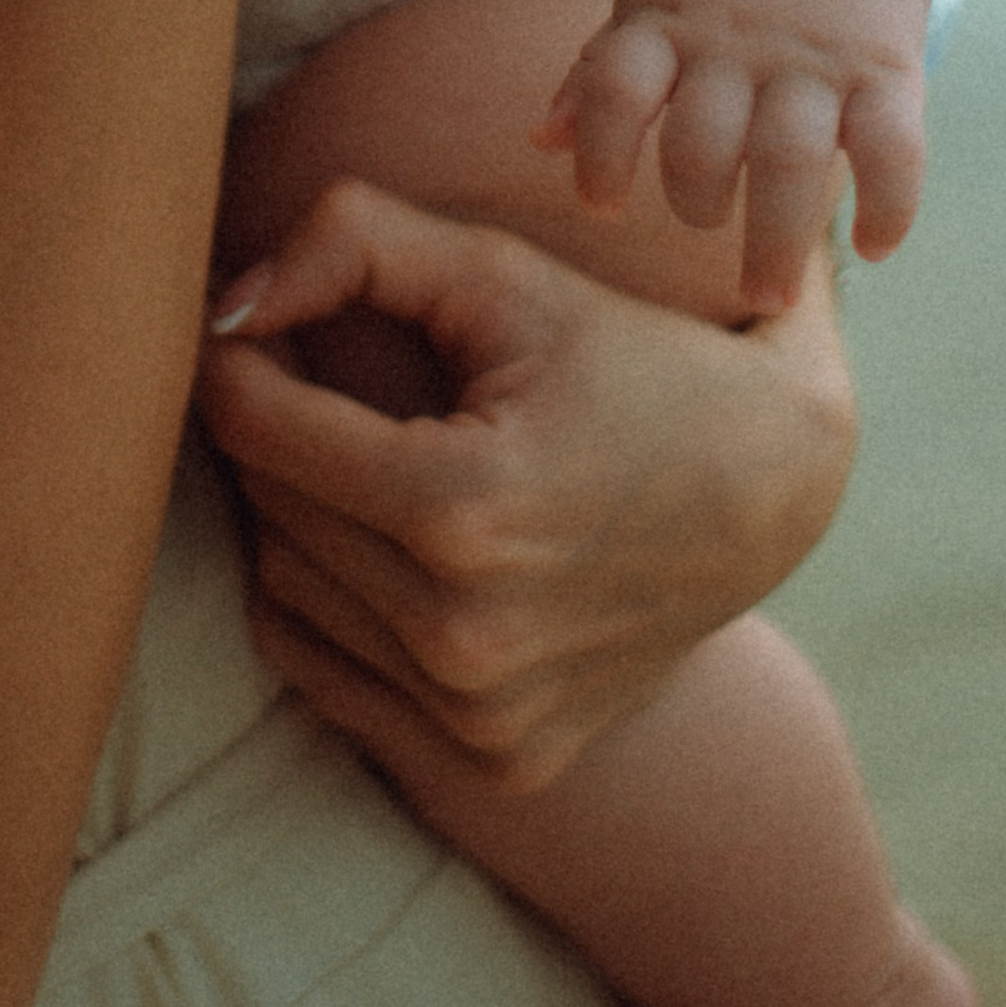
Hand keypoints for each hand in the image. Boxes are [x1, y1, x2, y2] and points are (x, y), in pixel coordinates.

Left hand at [194, 180, 855, 811]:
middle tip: (298, 365)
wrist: (777, 493)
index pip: (254, 424)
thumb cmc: (633, 358)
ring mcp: (480, 716)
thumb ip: (355, 245)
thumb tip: (228, 299)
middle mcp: (465, 636)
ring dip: (293, 512)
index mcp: (464, 509)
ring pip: (286, 590)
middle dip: (264, 425)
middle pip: (266, 505)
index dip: (232, 354)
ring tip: (351, 447)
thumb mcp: (508, 274)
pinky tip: (378, 537)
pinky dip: (327, 602)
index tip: (251, 317)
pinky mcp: (493, 761)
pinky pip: (328, 675)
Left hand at [534, 0, 933, 308]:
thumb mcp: (649, 1)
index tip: (602, 206)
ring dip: (776, 237)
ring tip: (766, 293)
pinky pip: (892, 148)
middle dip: (694, 204)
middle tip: (701, 229)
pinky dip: (888, 205)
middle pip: (702, 142)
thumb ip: (599, 70)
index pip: (614, 86)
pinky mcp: (885, 72)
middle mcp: (736, 47)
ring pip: (790, 159)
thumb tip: (540, 142)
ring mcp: (812, 62)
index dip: (598, 152)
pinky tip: (873, 247)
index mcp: (668, 25)